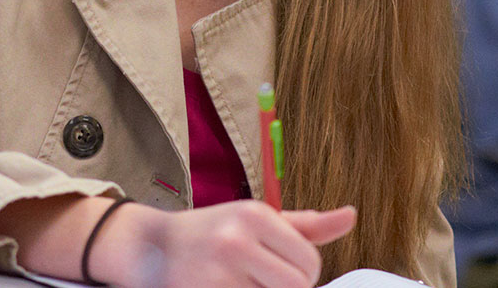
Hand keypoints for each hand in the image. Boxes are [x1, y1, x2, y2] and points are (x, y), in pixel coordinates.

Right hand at [103, 200, 356, 287]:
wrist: (147, 247)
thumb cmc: (210, 234)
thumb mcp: (255, 219)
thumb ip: (305, 225)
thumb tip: (350, 216)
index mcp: (255, 216)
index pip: (309, 263)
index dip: (301, 273)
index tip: (277, 269)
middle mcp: (236, 240)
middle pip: (297, 286)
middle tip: (260, 280)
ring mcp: (218, 273)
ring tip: (240, 283)